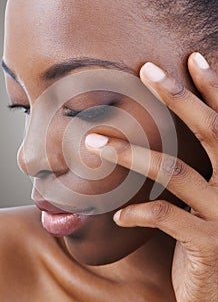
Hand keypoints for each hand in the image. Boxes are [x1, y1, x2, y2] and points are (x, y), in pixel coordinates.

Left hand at [85, 52, 217, 301]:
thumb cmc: (205, 235)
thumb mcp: (204, 198)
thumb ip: (193, 170)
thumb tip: (162, 139)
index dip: (214, 88)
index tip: (192, 58)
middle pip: (211, 131)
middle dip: (179, 97)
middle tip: (147, 69)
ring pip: (175, 172)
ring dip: (131, 154)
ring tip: (95, 142)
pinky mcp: (208, 243)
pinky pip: (166, 218)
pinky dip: (137, 213)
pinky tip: (118, 215)